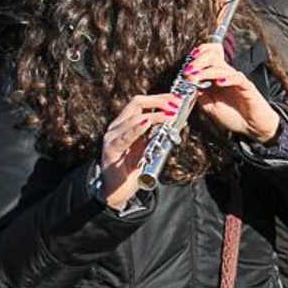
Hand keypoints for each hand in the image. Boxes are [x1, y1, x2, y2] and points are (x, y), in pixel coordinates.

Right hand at [98, 94, 176, 208]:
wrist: (118, 189)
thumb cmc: (133, 167)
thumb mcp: (149, 146)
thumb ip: (159, 133)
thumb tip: (177, 121)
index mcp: (126, 123)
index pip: (142, 102)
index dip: (160, 97)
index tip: (177, 98)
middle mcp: (118, 126)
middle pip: (136, 103)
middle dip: (158, 101)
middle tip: (175, 104)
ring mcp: (112, 136)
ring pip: (132, 117)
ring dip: (154, 115)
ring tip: (169, 115)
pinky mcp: (111, 149)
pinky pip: (124, 137)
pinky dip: (136, 129)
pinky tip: (146, 123)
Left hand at [186, 43, 281, 142]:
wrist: (252, 127)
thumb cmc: (234, 116)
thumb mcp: (209, 107)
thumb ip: (199, 95)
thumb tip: (186, 86)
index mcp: (216, 78)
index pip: (207, 58)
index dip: (195, 58)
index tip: (185, 68)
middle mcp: (226, 76)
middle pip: (213, 56)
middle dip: (198, 61)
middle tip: (188, 71)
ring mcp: (237, 80)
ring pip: (222, 67)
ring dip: (206, 71)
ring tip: (196, 77)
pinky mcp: (248, 87)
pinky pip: (238, 78)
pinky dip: (228, 78)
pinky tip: (219, 83)